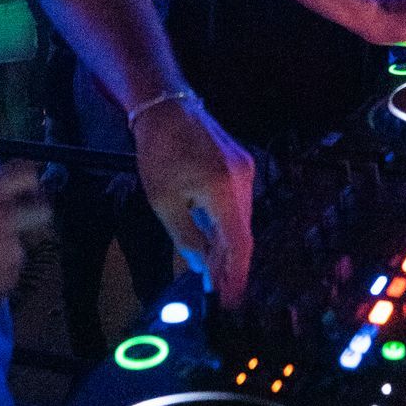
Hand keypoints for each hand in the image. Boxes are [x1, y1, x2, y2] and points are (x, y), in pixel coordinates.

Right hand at [0, 160, 52, 330]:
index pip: (28, 175)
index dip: (27, 185)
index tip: (22, 193)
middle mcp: (6, 219)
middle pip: (43, 211)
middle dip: (32, 218)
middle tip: (13, 229)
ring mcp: (11, 252)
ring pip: (21, 249)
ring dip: (7, 254)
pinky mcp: (8, 282)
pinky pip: (10, 277)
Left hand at [132, 99, 254, 307]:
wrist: (166, 106)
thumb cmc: (159, 152)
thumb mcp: (164, 201)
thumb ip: (185, 237)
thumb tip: (200, 265)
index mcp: (225, 191)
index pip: (240, 243)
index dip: (237, 275)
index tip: (230, 299)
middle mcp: (245, 180)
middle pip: (243, 233)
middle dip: (230, 264)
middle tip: (217, 290)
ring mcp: (245, 170)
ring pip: (240, 218)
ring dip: (227, 244)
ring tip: (213, 271)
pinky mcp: (240, 164)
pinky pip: (237, 202)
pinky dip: (225, 223)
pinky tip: (213, 239)